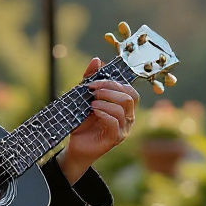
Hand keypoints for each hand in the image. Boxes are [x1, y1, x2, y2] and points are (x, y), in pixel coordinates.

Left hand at [59, 57, 138, 183]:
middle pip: (129, 97)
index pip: (129, 90)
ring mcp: (123, 129)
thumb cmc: (83, 122)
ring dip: (105, 102)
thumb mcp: (85, 98)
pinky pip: (115, 122)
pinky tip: (94, 112)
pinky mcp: (115, 138)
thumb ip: (90, 79)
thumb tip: (97, 60)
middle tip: (92, 92)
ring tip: (91, 103)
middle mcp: (128, 118)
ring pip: (122, 108)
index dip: (113, 83)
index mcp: (124, 107)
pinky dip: (104, 113)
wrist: (76, 145)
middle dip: (110, 90)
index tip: (93, 82)